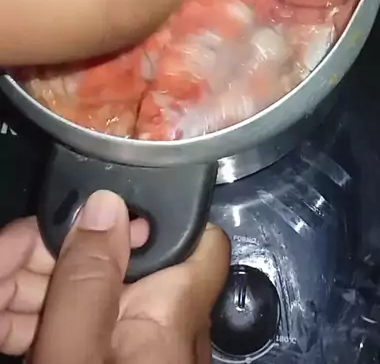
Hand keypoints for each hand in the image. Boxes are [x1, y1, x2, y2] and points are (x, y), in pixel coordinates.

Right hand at [0, 193, 229, 362]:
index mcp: (175, 314)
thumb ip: (89, 282)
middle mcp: (165, 326)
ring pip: (90, 294)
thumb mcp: (78, 354)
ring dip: (34, 283)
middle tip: (3, 253)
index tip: (98, 195)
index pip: (196, 238)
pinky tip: (2, 314)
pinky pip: (80, 328)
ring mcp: (134, 348)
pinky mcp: (106, 362)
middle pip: (117, 261)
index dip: (157, 207)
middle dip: (55, 250)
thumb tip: (105, 204)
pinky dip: (39, 318)